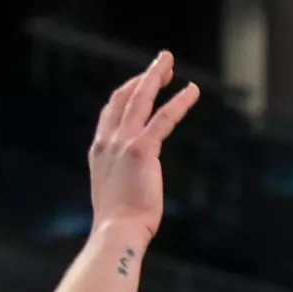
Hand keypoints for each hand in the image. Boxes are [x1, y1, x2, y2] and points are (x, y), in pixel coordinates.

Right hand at [87, 51, 199, 237]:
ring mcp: (122, 142)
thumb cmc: (120, 221)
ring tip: (169, 61)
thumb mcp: (115, 192)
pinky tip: (193, 90)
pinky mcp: (141, 149)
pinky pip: (163, 118)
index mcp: (99, 150)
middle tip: (161, 63)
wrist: (117, 230)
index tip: (139, 83)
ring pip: (140, 98)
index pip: (111, 112)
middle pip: (123, 97)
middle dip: (142, 77)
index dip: (126, 93)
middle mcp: (107, 140)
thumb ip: (121, 178)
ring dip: (155, 76)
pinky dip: (179, 102)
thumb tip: (131, 184)